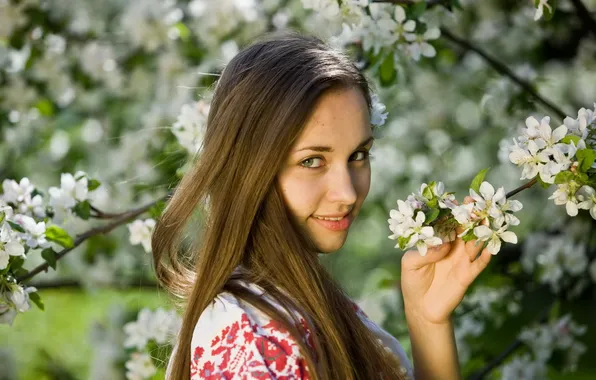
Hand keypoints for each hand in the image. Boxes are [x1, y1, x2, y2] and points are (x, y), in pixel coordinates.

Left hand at [400, 197, 491, 324]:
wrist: (421, 307)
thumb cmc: (413, 281)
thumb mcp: (411, 263)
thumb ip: (426, 252)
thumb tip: (445, 245)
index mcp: (437, 242)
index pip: (447, 224)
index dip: (454, 212)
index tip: (460, 199)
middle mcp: (452, 248)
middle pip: (464, 229)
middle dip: (471, 217)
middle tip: (477, 203)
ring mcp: (461, 261)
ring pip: (474, 243)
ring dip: (481, 232)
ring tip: (487, 219)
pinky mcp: (467, 275)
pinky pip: (479, 264)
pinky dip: (486, 256)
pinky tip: (490, 247)